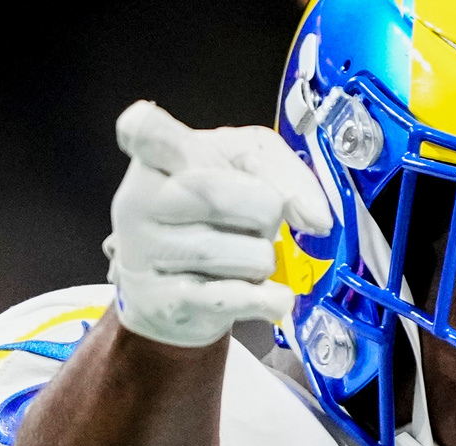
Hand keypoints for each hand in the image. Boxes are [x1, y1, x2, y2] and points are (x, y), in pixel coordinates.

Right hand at [105, 100, 331, 346]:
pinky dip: (272, 300)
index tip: (150, 135)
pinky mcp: (167, 303)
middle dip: (267, 213)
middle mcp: (140, 201)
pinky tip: (272, 297)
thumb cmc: (214, 215)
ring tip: (241, 260)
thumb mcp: (248, 168)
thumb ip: (286, 174)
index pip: (147, 132)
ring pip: (251, 255)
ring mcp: (148, 255)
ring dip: (264, 260)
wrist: (177, 293)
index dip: (152, 131)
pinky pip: (242, 298)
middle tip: (252, 222)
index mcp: (157, 157)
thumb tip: (316, 218)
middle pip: (236, 197)